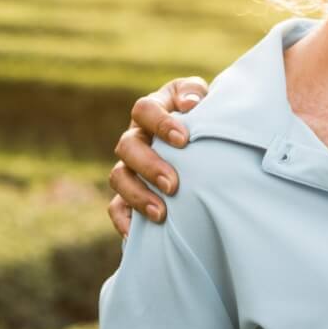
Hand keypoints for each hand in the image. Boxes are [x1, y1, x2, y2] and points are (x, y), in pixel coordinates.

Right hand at [108, 76, 209, 235]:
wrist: (211, 143)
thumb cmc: (208, 116)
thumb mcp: (207, 98)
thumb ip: (195, 94)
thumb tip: (190, 104)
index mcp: (152, 109)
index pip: (144, 110)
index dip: (159, 123)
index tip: (183, 140)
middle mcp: (137, 136)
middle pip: (127, 146)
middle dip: (149, 166)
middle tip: (173, 184)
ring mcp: (130, 165)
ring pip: (119, 177)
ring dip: (137, 195)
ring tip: (161, 214)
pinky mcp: (130, 193)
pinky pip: (116, 207)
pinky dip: (124, 221)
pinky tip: (136, 235)